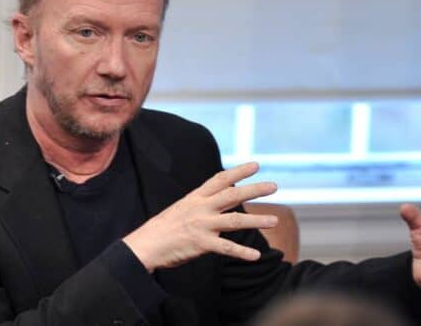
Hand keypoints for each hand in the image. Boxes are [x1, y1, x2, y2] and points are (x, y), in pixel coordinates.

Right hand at [123, 162, 277, 271]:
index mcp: (195, 197)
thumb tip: (219, 199)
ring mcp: (202, 225)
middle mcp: (201, 208)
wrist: (145, 245)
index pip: (220, 179)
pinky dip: (242, 252)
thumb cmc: (164, 228)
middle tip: (274, 186)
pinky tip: (256, 255)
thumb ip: (201, 203)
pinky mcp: (201, 243)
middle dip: (255, 190)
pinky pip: (226, 248)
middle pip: (233, 195)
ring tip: (275, 221)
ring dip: (257, 220)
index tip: (256, 165)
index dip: (239, 171)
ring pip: (235, 220)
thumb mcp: (182, 208)